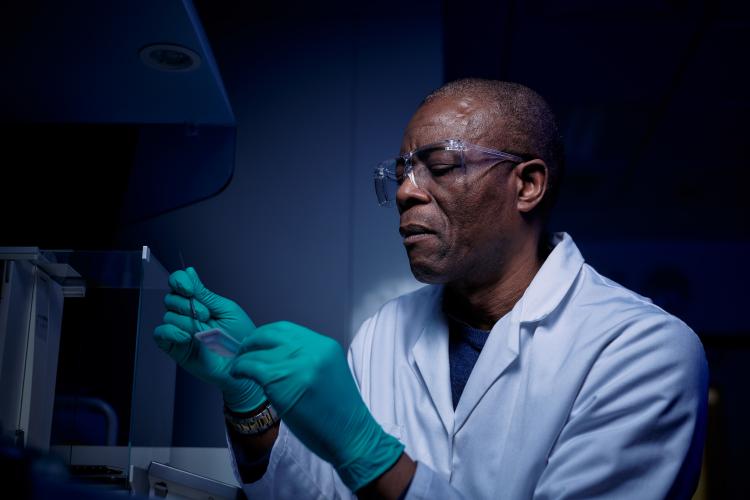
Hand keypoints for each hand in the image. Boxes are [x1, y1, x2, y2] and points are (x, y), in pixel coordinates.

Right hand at [153, 267, 265, 411]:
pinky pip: (160, 334)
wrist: (243, 362)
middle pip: (170, 298)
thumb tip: (189, 271)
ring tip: (204, 331)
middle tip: (207, 316)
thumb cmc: (240, 337)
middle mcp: (187, 315)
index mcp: (200, 302)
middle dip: (187, 304)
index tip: (188, 288)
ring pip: (168, 315)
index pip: (178, 283)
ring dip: (186, 321)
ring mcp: (180, 331)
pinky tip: (186, 336)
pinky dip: (171, 332)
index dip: (179, 281)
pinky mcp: (175, 347)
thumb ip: (204, 293)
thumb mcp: (225, 309)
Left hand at [229, 321, 403, 490]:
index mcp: (325, 346)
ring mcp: (298, 362)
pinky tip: (237, 375)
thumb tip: (277, 359)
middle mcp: (313, 348)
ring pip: (258, 349)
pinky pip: (251, 366)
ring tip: (238, 368)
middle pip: (271, 332)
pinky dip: (239, 368)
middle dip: (252, 341)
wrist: (352, 436)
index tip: (257, 345)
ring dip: (243, 357)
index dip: (267, 335)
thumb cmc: (340, 415)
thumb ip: (307, 361)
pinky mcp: (282, 379)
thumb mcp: (328, 375)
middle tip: (242, 353)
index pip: (288, 329)